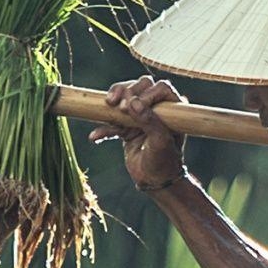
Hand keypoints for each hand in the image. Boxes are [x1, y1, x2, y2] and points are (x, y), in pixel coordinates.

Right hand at [99, 76, 192, 196]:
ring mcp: (140, 117)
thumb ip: (149, 120)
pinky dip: (103, 128)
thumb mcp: (160, 141)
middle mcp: (157, 109)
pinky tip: (95, 137)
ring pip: (124, 98)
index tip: (135, 106)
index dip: (146, 92)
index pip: (160, 87)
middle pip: (140, 86)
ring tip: (108, 108)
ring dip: (113, 103)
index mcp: (172, 109)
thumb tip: (133, 102)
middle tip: (120, 108)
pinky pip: (112, 122)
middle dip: (127, 92)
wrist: (154, 182)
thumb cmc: (164, 162)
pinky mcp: (126, 128)